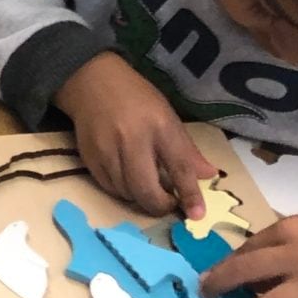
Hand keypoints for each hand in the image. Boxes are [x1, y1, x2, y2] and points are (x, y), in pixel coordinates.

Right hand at [57, 53, 216, 219]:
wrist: (91, 83)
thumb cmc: (136, 98)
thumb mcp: (167, 116)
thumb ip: (186, 149)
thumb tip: (208, 175)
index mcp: (159, 126)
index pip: (179, 167)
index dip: (189, 194)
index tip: (197, 214)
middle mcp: (132, 140)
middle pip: (146, 189)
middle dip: (160, 205)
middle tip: (168, 203)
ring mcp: (107, 151)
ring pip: (126, 193)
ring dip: (141, 198)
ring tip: (148, 187)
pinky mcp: (89, 158)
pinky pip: (109, 187)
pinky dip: (122, 191)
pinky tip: (128, 180)